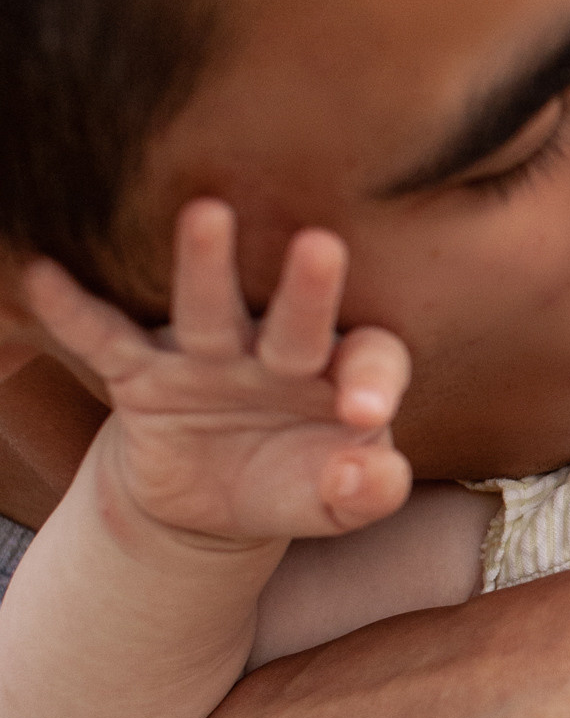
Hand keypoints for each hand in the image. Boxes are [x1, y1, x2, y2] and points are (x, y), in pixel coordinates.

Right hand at [24, 199, 411, 548]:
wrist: (211, 499)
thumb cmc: (292, 485)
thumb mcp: (334, 503)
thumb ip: (366, 492)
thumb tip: (375, 476)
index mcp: (339, 375)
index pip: (371, 360)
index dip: (373, 379)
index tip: (363, 410)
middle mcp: (277, 352)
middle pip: (298, 321)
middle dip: (309, 289)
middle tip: (322, 246)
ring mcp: (208, 356)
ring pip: (210, 312)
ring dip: (206, 267)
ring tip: (206, 214)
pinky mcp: (142, 374)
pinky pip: (107, 339)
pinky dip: (76, 311)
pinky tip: (46, 274)